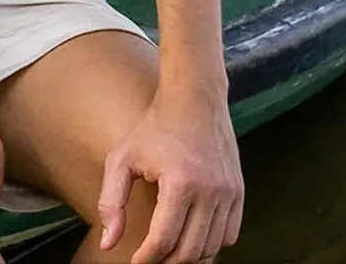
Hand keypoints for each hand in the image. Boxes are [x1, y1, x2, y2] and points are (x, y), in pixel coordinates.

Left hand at [98, 91, 242, 262]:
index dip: (146, 259)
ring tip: (168, 252)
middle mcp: (211, 190)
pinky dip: (211, 244)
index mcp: (181, 182)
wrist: (194, 99)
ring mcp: (229, 191)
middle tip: (150, 259)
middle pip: (190, 250)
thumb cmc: (154, 127)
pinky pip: (229, 234)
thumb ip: (111, 202)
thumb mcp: (121, 159)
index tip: (135, 263)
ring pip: (212, 247)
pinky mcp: (238, 190)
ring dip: (189, 256)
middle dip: (167, 262)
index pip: (164, 240)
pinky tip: (191, 237)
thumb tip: (107, 244)